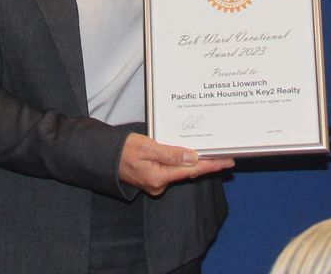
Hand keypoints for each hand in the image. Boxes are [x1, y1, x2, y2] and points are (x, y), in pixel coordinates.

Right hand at [118, 133, 233, 196]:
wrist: (103, 158)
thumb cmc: (122, 150)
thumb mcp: (146, 147)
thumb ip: (170, 153)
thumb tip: (192, 157)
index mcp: (159, 177)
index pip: (192, 170)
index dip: (211, 165)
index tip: (227, 161)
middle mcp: (159, 184)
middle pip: (188, 172)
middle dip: (208, 165)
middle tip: (226, 158)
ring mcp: (155, 184)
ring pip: (180, 171)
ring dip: (195, 163)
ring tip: (212, 155)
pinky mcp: (152, 179)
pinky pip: (171, 170)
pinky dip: (182, 163)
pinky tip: (189, 156)